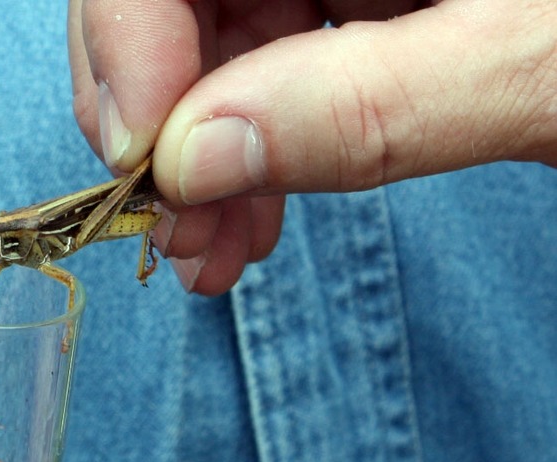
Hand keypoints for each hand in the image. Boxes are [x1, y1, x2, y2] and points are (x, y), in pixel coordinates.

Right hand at [69, 0, 556, 293]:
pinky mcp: (366, 8)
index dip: (127, 32)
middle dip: (159, 119)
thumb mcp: (540, 67)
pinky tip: (246, 226)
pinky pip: (265, 71)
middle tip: (171, 228)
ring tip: (209, 256)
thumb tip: (193, 159)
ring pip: (214, 43)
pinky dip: (246, 159)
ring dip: (197, 162)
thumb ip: (365, 106)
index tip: (141, 155)